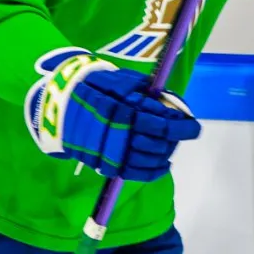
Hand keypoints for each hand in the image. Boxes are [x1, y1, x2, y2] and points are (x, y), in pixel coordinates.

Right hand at [29, 50, 201, 180]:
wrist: (59, 105)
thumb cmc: (94, 86)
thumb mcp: (119, 80)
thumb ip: (144, 92)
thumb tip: (169, 106)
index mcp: (124, 111)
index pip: (162, 124)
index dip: (182, 127)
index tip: (193, 126)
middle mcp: (119, 133)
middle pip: (158, 144)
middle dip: (174, 139)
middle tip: (181, 133)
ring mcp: (111, 151)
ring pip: (148, 159)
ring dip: (165, 154)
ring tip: (170, 146)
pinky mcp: (105, 163)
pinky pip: (134, 174)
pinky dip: (153, 172)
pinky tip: (163, 165)